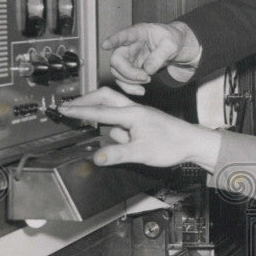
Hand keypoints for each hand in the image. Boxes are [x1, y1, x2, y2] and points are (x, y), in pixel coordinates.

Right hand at [59, 88, 221, 168]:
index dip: (79, 111)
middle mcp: (134, 110)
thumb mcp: (142, 152)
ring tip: (93, 122)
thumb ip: (118, 154)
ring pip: (114, 108)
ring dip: (102, 114)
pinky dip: (115, 125)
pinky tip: (120, 138)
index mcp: (132, 114)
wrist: (193, 142)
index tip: (63, 109)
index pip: (100, 111)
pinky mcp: (143, 121)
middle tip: (70, 107)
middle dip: (87, 100)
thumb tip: (96, 157)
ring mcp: (139, 115)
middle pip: (105, 97)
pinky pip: (123, 119)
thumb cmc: (172, 145)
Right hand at [102, 22, 201, 95]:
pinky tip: (141, 90)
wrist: (174, 46)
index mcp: (138, 33)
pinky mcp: (130, 69)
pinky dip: (130, 88)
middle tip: (146, 77)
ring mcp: (128, 58)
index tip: (105, 45)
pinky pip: (123, 80)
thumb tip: (147, 70)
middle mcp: (128, 45)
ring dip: (130, 81)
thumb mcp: (171, 45)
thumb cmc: (171, 40)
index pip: (123, 35)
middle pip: (116, 59)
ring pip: (117, 72)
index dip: (113, 40)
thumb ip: (160, 55)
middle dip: (128, 72)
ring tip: (148, 80)